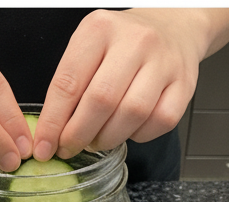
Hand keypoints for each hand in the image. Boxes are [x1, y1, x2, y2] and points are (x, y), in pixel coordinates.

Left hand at [33, 9, 210, 161]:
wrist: (173, 26)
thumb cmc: (119, 47)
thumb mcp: (86, 52)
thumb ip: (67, 89)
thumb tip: (47, 139)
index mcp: (99, 30)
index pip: (68, 84)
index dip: (52, 124)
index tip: (42, 149)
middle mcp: (135, 40)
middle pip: (101, 101)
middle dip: (78, 135)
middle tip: (69, 148)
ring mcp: (164, 61)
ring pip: (131, 114)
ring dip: (107, 138)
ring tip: (96, 140)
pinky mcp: (186, 82)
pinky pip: (160, 121)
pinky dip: (139, 136)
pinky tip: (128, 130)